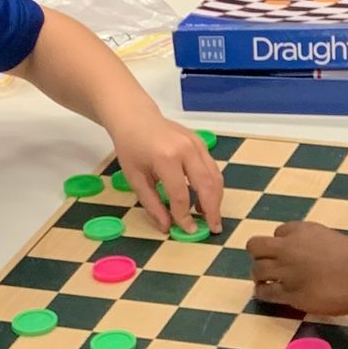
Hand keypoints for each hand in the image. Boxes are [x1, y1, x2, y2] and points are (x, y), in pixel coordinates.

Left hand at [107, 112, 223, 235]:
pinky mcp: (201, 143)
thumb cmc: (131, 148)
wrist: (135, 118)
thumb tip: (167, 227)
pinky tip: (205, 198)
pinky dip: (213, 186)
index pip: (181, 195)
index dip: (185, 216)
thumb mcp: (135, 179)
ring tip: (209, 216)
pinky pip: (212, 168)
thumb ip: (152, 204)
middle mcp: (186, 149)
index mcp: (166, 158)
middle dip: (212, 210)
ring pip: (215, 176)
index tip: (188, 230)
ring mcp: (197, 144)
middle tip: (214, 228)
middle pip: (207, 185)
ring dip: (216, 199)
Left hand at [249, 220, 347, 318]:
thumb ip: (318, 245)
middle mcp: (289, 248)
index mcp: (303, 231)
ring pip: (257, 270)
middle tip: (266, 264)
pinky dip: (263, 293)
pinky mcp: (288, 294)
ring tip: (265, 281)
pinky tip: (267, 294)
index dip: (281, 242)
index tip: (287, 251)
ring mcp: (286, 271)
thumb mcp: (335, 240)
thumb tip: (314, 257)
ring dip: (260, 275)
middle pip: (256, 246)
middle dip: (259, 254)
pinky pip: (265, 292)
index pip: (279, 232)